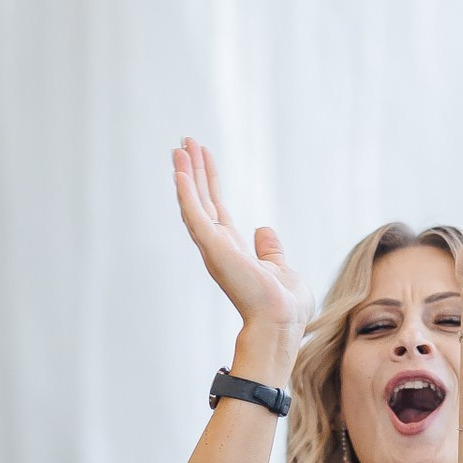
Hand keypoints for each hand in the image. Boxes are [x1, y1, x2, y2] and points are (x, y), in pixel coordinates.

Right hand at [172, 138, 305, 329]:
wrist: (281, 321)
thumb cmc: (283, 304)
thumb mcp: (279, 267)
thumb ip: (269, 249)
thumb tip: (264, 230)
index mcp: (232, 248)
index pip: (215, 207)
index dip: (208, 180)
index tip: (202, 155)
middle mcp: (218, 246)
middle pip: (201, 199)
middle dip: (193, 170)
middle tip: (184, 142)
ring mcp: (213, 247)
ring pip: (193, 203)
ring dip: (186, 174)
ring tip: (180, 147)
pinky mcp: (214, 248)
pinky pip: (195, 215)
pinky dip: (186, 193)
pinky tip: (181, 171)